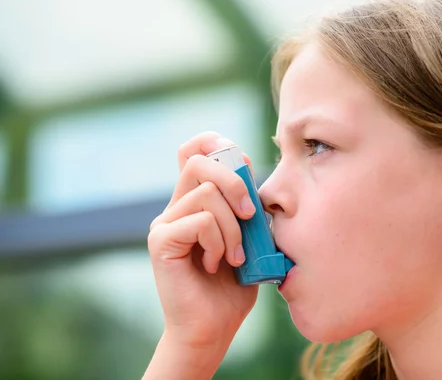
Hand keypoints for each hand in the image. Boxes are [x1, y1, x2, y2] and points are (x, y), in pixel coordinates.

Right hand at [148, 131, 258, 348]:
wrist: (213, 328)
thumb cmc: (233, 286)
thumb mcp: (251, 238)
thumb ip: (247, 207)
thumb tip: (251, 172)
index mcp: (196, 202)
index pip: (193, 151)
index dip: (216, 144)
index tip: (244, 162)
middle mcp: (176, 207)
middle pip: (200, 162)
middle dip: (235, 182)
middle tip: (250, 214)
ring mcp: (165, 223)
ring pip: (205, 194)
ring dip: (233, 227)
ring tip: (234, 257)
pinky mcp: (160, 241)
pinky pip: (199, 221)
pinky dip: (219, 241)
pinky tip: (216, 264)